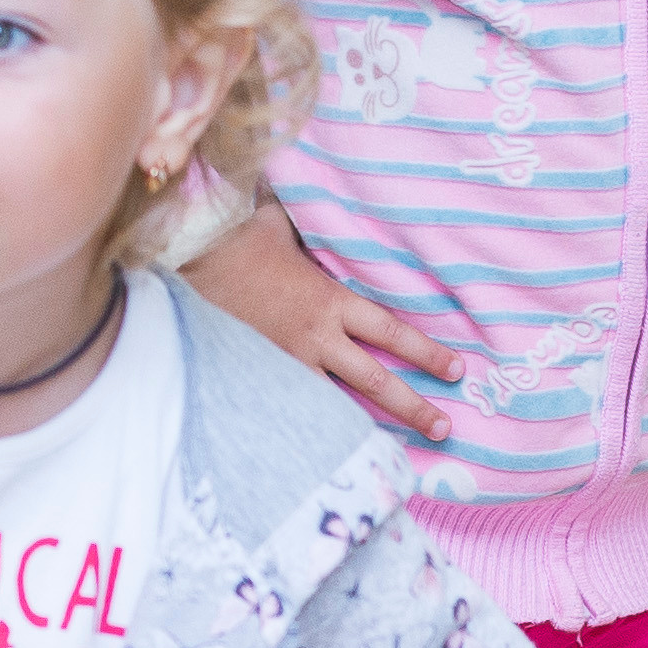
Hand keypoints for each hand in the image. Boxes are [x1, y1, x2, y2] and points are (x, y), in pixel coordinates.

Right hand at [185, 199, 461, 444]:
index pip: (391, 332)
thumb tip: (324, 194)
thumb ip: (312, 226)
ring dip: (371, 428)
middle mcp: (316, 338)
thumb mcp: (285, 225)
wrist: (191, 263)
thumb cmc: (238, 240)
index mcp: (331, 301)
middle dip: (415, 406)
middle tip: (446, 428)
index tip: (456, 369)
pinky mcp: (262, 378)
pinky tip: (336, 452)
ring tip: (401, 453)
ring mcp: (288, 364)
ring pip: (339, 404)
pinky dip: (319, 428)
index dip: (427, 352)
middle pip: (376, 381)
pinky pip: (297, 407)